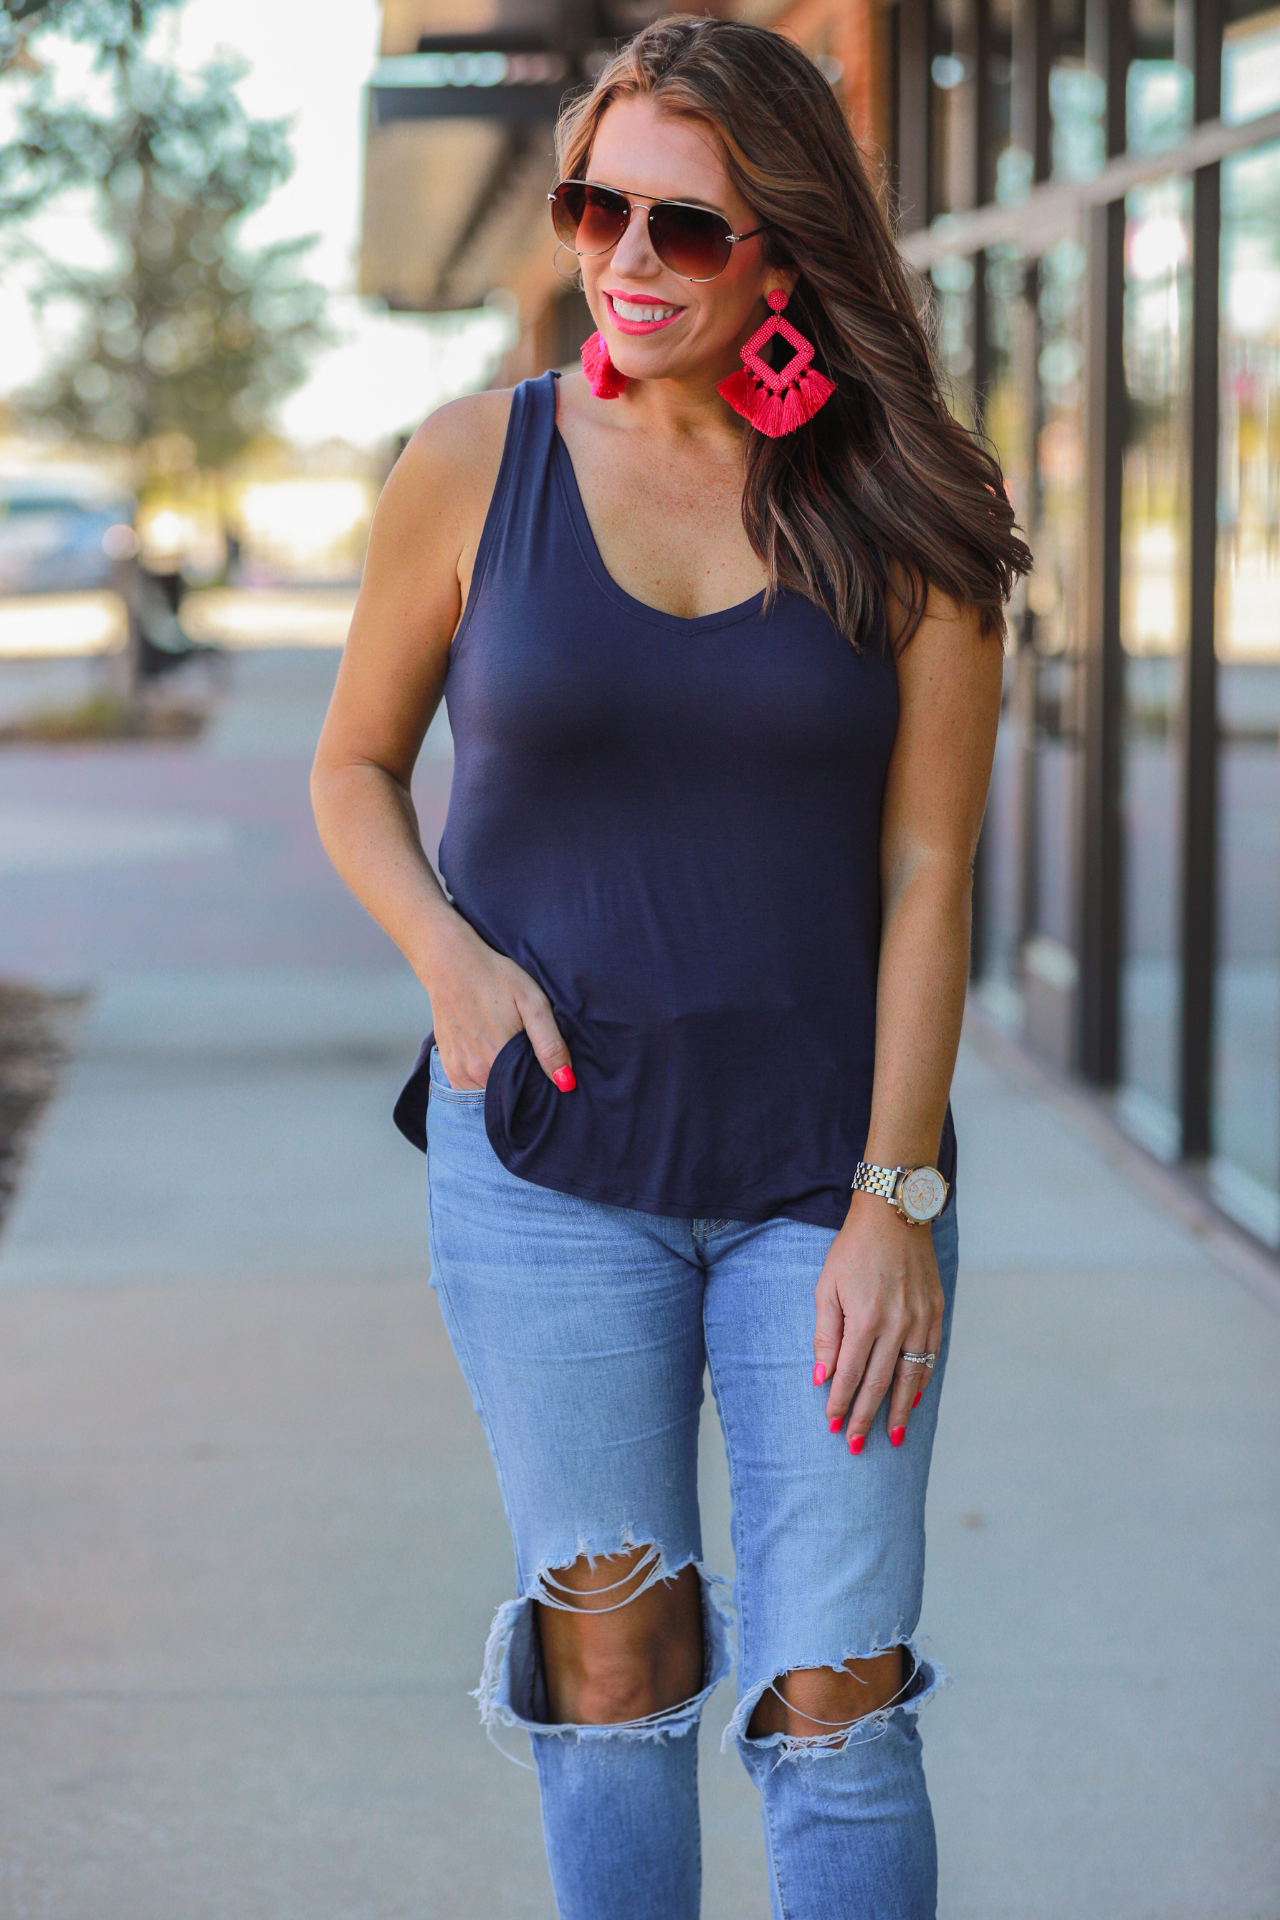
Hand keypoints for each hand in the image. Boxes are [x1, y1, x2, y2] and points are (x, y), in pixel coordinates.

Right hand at [422, 910, 574, 1093]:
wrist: (450, 964)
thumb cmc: (495, 977)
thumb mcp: (532, 1001)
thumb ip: (550, 1044)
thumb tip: (565, 1081)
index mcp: (501, 1058)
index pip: (531, 1092)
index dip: (542, 1083)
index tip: (544, 1064)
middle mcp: (477, 1072)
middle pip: (511, 1093)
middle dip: (524, 1081)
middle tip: (526, 1050)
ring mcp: (459, 1073)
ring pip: (492, 1091)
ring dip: (503, 1080)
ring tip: (507, 1049)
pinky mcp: (449, 1068)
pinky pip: (473, 1088)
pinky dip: (484, 1078)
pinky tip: (490, 1053)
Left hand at [813, 1194, 943, 1453]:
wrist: (894, 1215)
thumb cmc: (852, 1250)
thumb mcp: (827, 1287)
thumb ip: (826, 1334)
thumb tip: (822, 1376)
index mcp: (864, 1319)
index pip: (849, 1374)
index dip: (840, 1403)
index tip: (833, 1425)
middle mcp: (896, 1324)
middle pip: (879, 1384)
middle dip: (866, 1417)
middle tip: (857, 1445)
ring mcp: (920, 1320)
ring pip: (910, 1377)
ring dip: (900, 1410)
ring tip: (894, 1437)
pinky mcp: (935, 1312)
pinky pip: (930, 1357)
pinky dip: (921, 1381)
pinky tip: (914, 1398)